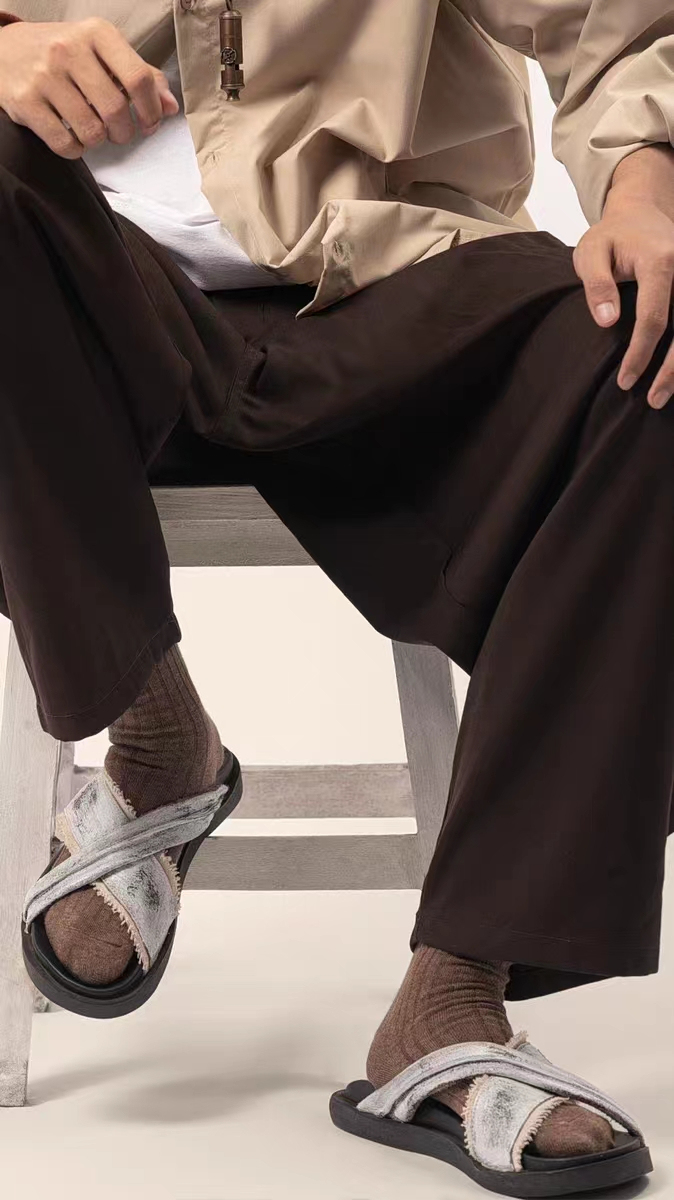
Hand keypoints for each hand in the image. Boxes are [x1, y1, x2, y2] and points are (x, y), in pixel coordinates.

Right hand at [0, 18, 178, 158]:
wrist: (4, 50)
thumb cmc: (64, 55)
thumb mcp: (102, 52)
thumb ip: (140, 76)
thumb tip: (171, 107)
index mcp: (96, 33)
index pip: (138, 78)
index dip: (151, 110)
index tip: (149, 123)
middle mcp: (68, 49)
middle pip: (116, 111)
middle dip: (124, 132)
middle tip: (119, 132)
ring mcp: (44, 76)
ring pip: (92, 131)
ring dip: (99, 141)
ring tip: (93, 130)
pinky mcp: (25, 103)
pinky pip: (65, 144)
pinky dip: (76, 150)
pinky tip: (73, 136)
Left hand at [573, 145, 673, 408]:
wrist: (642, 212)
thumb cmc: (611, 236)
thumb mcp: (591, 252)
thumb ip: (597, 285)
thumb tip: (607, 321)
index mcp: (661, 261)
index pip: (653, 318)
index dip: (641, 354)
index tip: (626, 381)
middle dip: (672, 369)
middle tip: (654, 400)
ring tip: (666, 395)